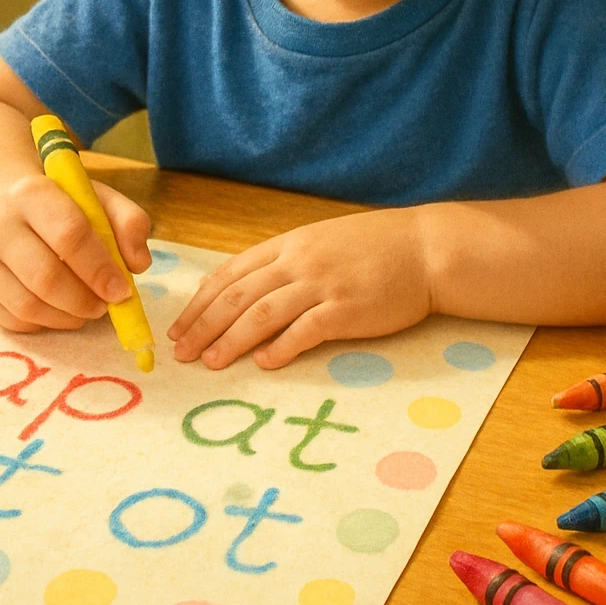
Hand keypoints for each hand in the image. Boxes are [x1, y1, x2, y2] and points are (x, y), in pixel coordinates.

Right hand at [0, 175, 151, 332]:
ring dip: (68, 317)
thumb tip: (138, 264)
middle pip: (45, 276)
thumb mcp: (101, 201)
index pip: (69, 234)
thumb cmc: (66, 208)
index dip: (99, 268)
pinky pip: (16, 321)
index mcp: (33, 193)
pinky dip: (47, 324)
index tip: (121, 291)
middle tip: (106, 305)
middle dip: (84, 300)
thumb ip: (130, 223)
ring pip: (28, 305)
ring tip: (88, 309)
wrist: (14, 213)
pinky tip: (63, 311)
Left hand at [167, 210, 432, 369]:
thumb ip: (284, 260)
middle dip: (204, 325)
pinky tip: (264, 363)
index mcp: (289, 244)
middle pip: (238, 296)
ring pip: (262, 314)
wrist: (425, 248)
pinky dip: (281, 348)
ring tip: (210, 362)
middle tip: (181, 352)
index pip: (232, 273)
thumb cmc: (375, 247)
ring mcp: (322, 284)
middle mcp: (299, 261)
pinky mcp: (346, 309)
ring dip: (231, 341)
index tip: (181, 326)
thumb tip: (244, 287)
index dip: (201, 302)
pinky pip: (305, 330)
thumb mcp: (321, 241)